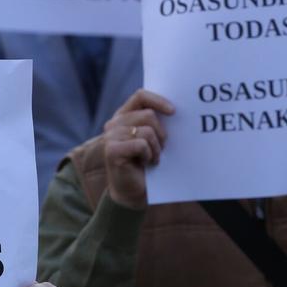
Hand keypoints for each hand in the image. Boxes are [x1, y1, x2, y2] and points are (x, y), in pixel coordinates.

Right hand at [101, 89, 174, 209]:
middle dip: (162, 134)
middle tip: (161, 148)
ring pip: (147, 131)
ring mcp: (110, 136)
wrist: (135, 191)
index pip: (141, 96)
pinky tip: (146, 163)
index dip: (158, 100)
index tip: (174, 112)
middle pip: (148, 115)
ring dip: (156, 148)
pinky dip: (149, 155)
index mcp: (125, 116)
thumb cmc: (148, 163)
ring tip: (152, 158)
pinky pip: (141, 144)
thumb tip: (175, 109)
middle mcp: (114, 123)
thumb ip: (156, 122)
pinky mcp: (111, 150)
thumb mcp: (154, 138)